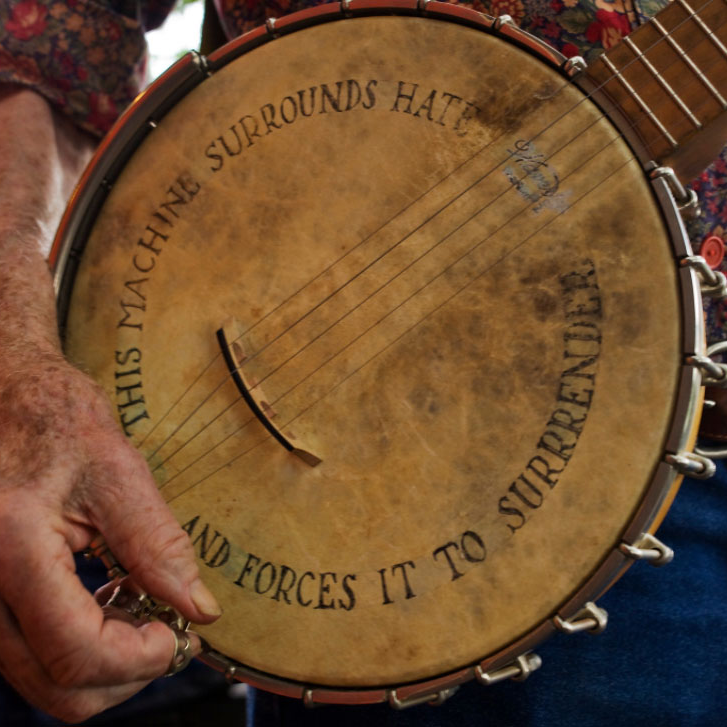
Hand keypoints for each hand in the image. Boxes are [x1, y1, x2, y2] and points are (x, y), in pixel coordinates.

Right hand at [0, 352, 220, 721]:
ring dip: (103, 665)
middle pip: (56, 687)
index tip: (179, 633)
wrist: (11, 404)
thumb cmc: (60, 424)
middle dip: (125, 674)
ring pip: (41, 682)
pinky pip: (29, 659)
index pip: (77, 651)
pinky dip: (76, 652)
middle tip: (168, 634)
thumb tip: (199, 608)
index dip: (140, 658)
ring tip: (140, 615)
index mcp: (11, 549)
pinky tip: (106, 607)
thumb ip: (159, 546)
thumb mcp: (119, 473)